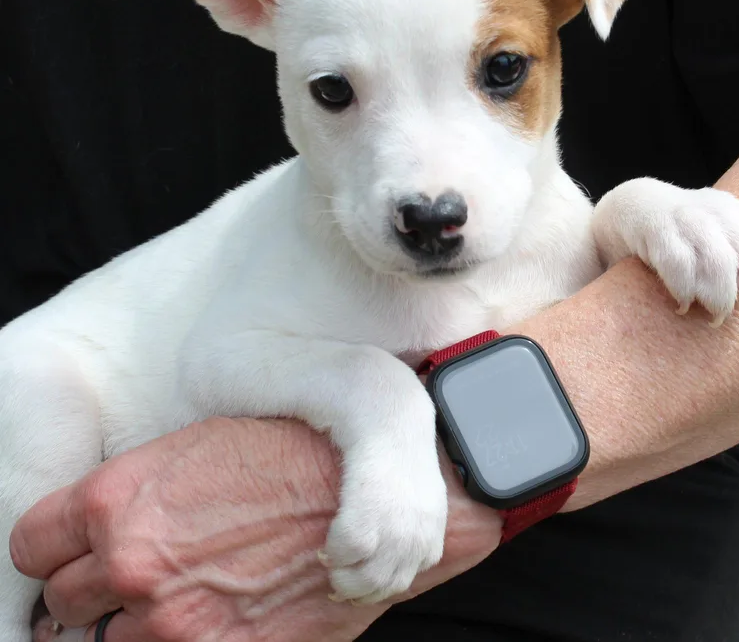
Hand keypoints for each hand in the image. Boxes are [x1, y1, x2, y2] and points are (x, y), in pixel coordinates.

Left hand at [11, 417, 500, 641]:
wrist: (369, 491)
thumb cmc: (289, 456)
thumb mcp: (197, 449)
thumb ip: (135, 500)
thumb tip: (102, 541)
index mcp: (121, 499)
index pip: (32, 542)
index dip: (56, 548)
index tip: (77, 551)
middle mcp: (136, 565)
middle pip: (64, 601)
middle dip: (93, 589)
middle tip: (139, 575)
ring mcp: (178, 623)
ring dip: (134, 626)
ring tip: (186, 595)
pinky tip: (222, 612)